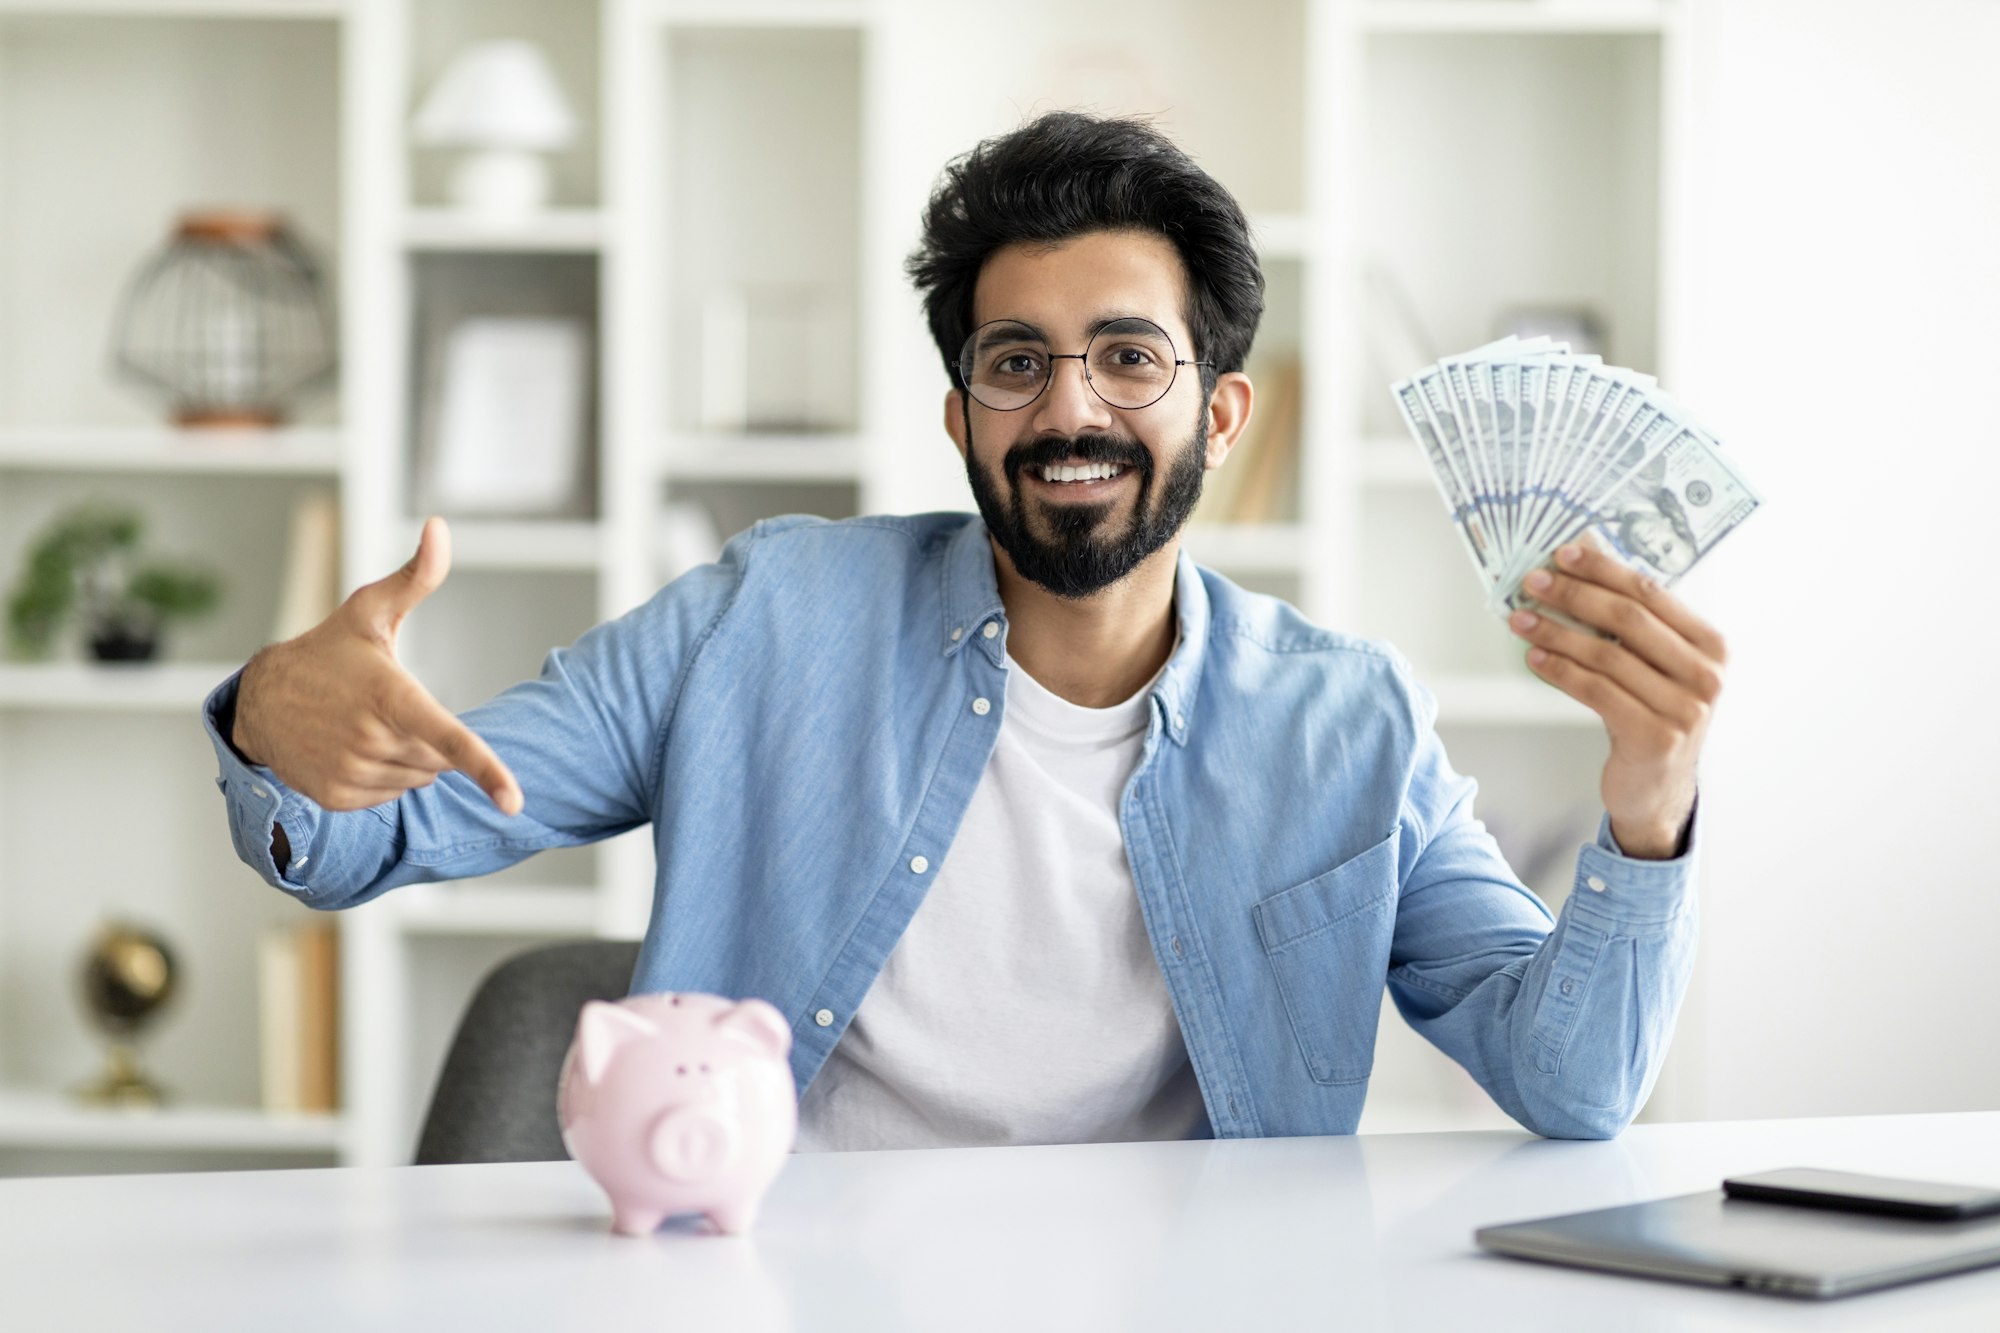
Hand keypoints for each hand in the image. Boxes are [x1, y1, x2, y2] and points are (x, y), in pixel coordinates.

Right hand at [232, 517, 523, 815]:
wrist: (259, 699)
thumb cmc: (328, 651)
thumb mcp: (369, 610)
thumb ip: (416, 575)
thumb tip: (439, 527)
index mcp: (389, 696)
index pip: (448, 738)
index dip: (486, 769)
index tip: (515, 802)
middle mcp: (370, 739)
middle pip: (440, 758)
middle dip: (430, 736)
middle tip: (390, 707)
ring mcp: (351, 771)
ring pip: (419, 778)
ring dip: (410, 757)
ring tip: (369, 724)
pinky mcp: (337, 796)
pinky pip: (391, 795)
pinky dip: (387, 775)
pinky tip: (355, 746)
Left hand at [1507, 536, 1725, 858]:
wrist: (1660, 787)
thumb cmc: (1654, 715)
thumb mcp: (1656, 667)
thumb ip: (1634, 625)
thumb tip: (1584, 566)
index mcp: (1711, 645)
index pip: (1651, 593)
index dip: (1604, 570)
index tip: (1564, 555)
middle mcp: (1705, 675)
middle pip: (1629, 620)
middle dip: (1575, 595)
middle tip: (1534, 582)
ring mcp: (1684, 709)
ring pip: (1607, 656)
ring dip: (1556, 632)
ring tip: (1522, 620)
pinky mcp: (1654, 737)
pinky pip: (1596, 691)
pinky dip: (1561, 670)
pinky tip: (1536, 657)